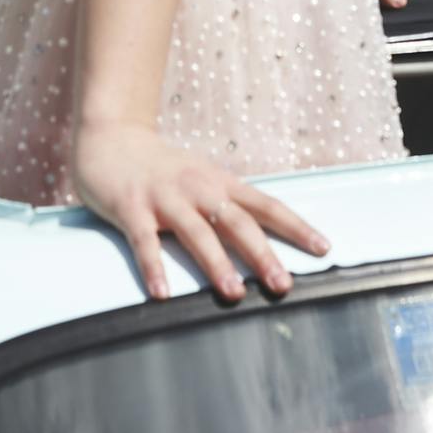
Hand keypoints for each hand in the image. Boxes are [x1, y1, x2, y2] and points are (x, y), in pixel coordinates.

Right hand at [71, 119, 327, 305]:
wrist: (110, 138)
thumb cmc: (162, 168)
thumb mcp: (201, 178)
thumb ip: (227, 204)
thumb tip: (263, 239)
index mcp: (219, 182)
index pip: (265, 205)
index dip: (295, 226)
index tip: (322, 247)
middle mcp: (197, 188)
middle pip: (237, 222)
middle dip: (262, 254)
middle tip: (283, 284)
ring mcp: (164, 197)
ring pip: (196, 233)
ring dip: (216, 263)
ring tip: (233, 292)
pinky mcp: (130, 207)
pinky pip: (143, 241)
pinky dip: (153, 267)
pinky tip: (162, 293)